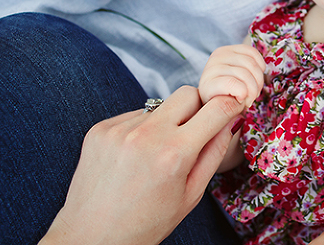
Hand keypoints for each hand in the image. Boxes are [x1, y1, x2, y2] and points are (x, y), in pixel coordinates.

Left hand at [40, 87, 243, 244]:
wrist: (90, 238)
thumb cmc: (146, 223)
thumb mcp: (192, 194)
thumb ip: (215, 152)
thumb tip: (232, 119)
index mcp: (174, 154)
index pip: (216, 108)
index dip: (230, 105)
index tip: (233, 106)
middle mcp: (146, 135)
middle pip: (188, 93)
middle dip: (198, 107)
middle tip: (194, 132)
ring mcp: (119, 129)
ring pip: (159, 106)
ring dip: (166, 122)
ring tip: (155, 155)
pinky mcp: (100, 129)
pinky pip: (134, 116)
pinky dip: (141, 130)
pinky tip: (134, 157)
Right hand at [198, 44, 265, 108]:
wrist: (209, 110)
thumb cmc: (228, 93)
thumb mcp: (240, 76)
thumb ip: (250, 68)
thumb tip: (263, 69)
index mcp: (226, 51)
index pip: (251, 53)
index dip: (260, 69)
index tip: (257, 83)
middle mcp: (217, 56)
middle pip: (251, 64)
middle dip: (257, 84)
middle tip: (253, 96)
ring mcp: (212, 68)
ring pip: (245, 75)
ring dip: (251, 92)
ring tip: (247, 100)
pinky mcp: (208, 83)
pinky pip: (235, 85)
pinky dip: (243, 94)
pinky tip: (239, 100)